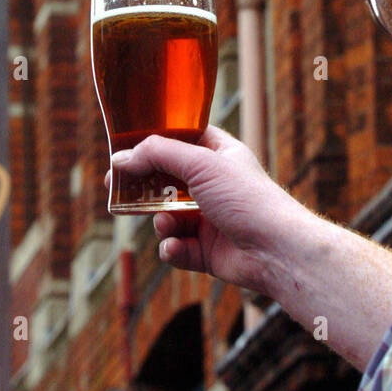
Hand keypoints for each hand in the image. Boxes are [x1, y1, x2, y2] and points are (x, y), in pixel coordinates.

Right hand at [107, 126, 288, 295]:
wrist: (276, 249)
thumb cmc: (247, 197)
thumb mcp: (201, 163)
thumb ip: (158, 154)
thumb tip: (121, 158)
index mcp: (219, 155)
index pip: (181, 139)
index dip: (153, 143)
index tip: (125, 148)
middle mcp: (214, 185)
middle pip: (166, 180)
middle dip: (143, 187)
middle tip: (115, 187)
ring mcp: (210, 219)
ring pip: (166, 217)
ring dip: (160, 222)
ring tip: (166, 224)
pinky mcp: (207, 251)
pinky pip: (177, 248)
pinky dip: (172, 249)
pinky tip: (176, 248)